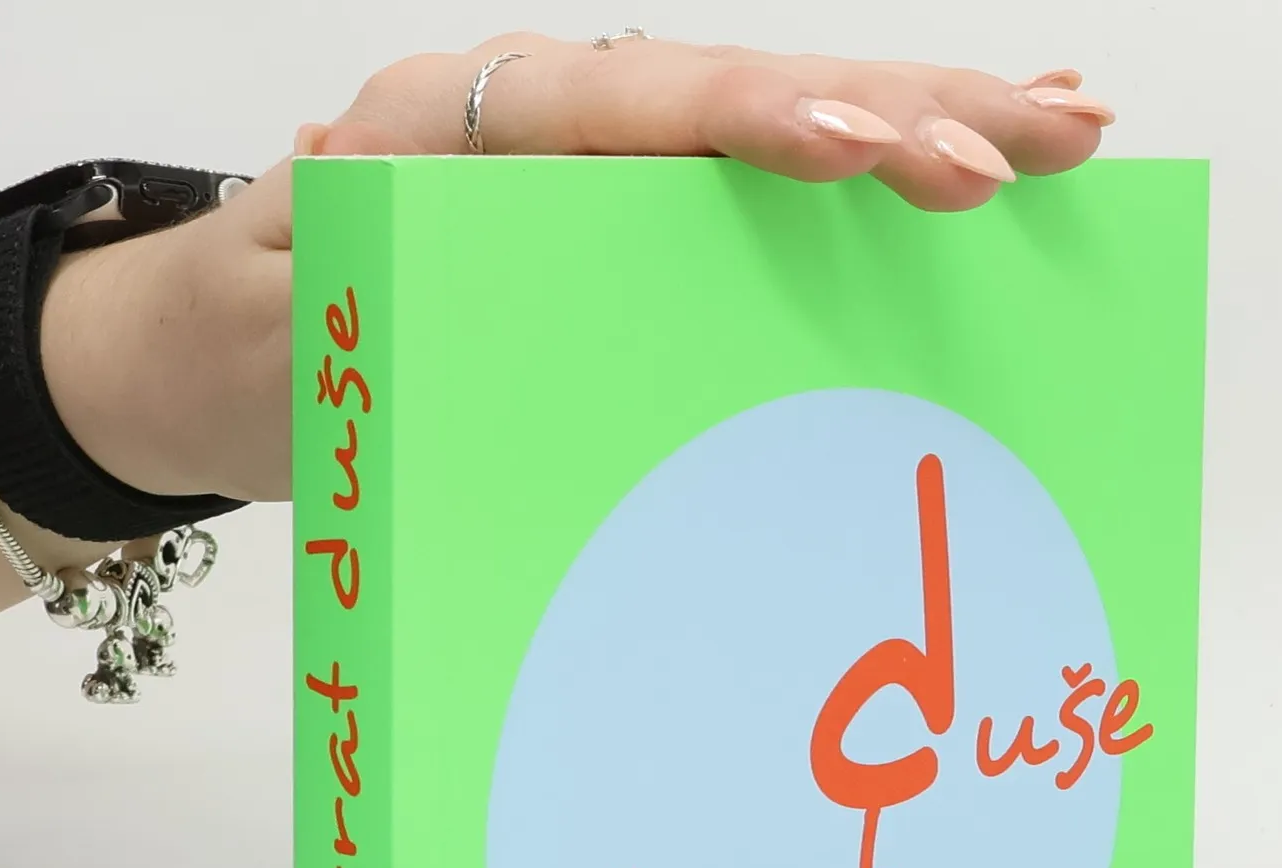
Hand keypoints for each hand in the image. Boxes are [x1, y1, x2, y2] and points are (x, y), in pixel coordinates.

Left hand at [40, 35, 1112, 507]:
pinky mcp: (627, 230)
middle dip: (905, 110)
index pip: (635, 105)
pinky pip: (754, 201)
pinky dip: (863, 181)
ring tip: (1062, 130)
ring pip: (773, 136)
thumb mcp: (285, 326)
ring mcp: (600, 176)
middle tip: (1053, 138)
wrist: (218, 360)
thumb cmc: (257, 343)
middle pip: (744, 94)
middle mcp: (549, 128)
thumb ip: (364, 291)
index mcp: (464, 129)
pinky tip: (962, 170)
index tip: (878, 149)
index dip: (762, 123)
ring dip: (922, 127)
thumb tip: (488, 288)